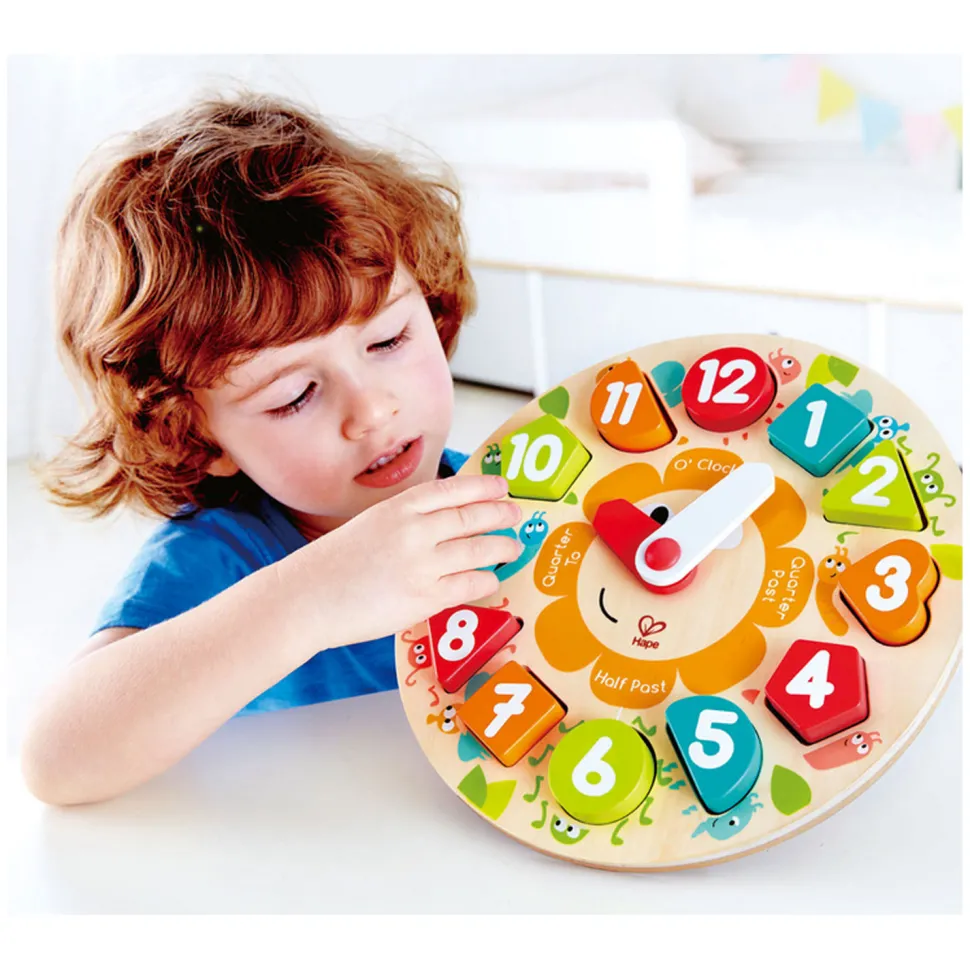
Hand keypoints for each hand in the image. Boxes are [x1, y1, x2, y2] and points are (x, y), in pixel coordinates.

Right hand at [286, 475, 523, 645]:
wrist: (306, 598)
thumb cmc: (333, 565)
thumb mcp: (370, 525)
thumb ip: (406, 522)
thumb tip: (446, 524)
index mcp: (398, 507)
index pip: (452, 489)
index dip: (483, 487)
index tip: (502, 486)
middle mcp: (414, 530)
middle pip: (471, 516)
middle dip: (500, 514)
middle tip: (515, 514)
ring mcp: (421, 564)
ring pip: (478, 550)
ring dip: (501, 547)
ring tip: (513, 547)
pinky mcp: (424, 597)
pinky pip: (469, 585)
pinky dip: (485, 580)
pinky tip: (490, 578)